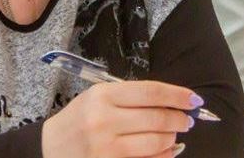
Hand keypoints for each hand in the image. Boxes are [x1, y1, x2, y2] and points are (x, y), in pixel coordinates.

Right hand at [42, 81, 198, 157]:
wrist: (49, 150)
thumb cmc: (78, 120)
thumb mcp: (97, 98)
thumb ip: (130, 98)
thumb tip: (172, 102)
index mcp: (103, 95)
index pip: (151, 92)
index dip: (178, 95)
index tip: (194, 99)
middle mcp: (104, 120)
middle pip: (157, 118)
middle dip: (179, 119)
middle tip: (187, 120)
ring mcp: (107, 148)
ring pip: (156, 143)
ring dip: (172, 138)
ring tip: (173, 135)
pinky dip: (163, 156)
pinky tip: (167, 151)